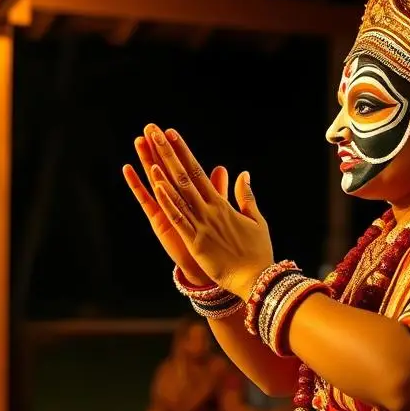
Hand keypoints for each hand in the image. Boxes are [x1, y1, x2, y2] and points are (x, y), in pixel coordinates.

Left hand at [143, 124, 274, 297]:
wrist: (258, 279)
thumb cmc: (257, 252)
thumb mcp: (256, 220)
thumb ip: (246, 196)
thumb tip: (243, 174)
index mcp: (222, 205)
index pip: (199, 172)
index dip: (184, 152)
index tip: (172, 135)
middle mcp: (210, 210)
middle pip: (185, 175)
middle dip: (169, 152)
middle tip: (155, 131)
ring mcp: (202, 224)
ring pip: (180, 193)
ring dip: (164, 170)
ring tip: (152, 150)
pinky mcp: (196, 241)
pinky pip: (179, 218)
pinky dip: (169, 201)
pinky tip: (158, 185)